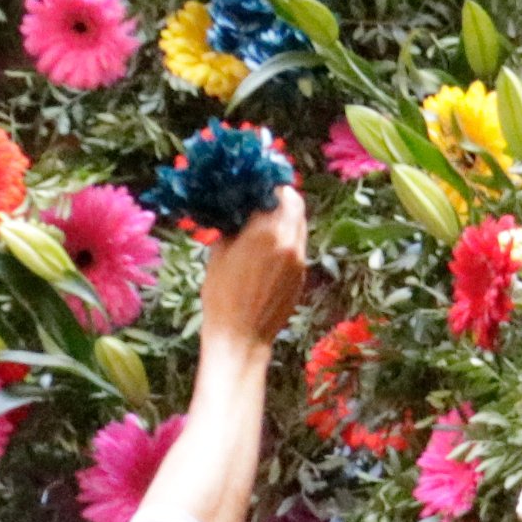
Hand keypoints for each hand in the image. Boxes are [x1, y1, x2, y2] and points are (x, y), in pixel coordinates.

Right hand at [194, 188, 310, 353]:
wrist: (241, 337)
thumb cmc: (221, 296)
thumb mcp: (219, 253)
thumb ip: (234, 226)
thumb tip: (239, 210)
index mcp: (266, 231)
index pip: (276, 192)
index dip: (267, 184)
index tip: (256, 183)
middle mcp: (289, 241)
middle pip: (295, 203)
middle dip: (281, 196)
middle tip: (264, 197)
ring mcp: (299, 259)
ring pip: (300, 223)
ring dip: (287, 216)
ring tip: (267, 219)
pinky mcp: (302, 274)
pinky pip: (299, 244)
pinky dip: (288, 236)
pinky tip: (271, 244)